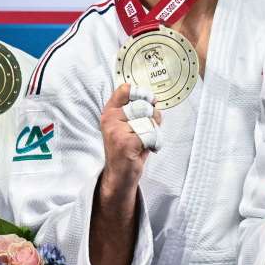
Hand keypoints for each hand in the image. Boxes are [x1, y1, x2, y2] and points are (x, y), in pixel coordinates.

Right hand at [97, 84, 157, 199]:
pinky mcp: (125, 143)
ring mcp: (116, 131)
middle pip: (143, 106)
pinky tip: (146, 149)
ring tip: (145, 142)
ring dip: (154, 133)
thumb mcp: (127, 125)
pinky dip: (154, 143)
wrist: (119, 174)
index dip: (142, 93)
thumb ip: (137, 111)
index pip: (126, 90)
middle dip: (152, 118)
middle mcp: (110, 119)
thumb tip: (154, 99)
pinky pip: (150, 135)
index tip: (149, 100)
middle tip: (146, 130)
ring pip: (148, 121)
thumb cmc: (127, 149)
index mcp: (110, 112)